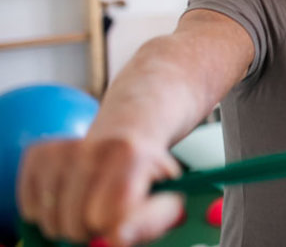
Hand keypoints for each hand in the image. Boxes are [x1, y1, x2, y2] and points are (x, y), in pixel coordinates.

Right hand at [17, 136, 182, 245]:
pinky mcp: (37, 153)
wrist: (128, 139)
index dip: (113, 229)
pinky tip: (69, 197)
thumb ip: (148, 223)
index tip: (123, 220)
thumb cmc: (148, 179)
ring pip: (49, 220)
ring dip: (68, 224)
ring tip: (90, 205)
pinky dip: (47, 214)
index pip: (106, 216)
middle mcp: (94, 144)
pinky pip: (30, 210)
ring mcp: (62, 147)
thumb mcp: (165, 201)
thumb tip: (117, 238)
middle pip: (75, 223)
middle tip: (108, 213)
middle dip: (91, 230)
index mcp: (131, 155)